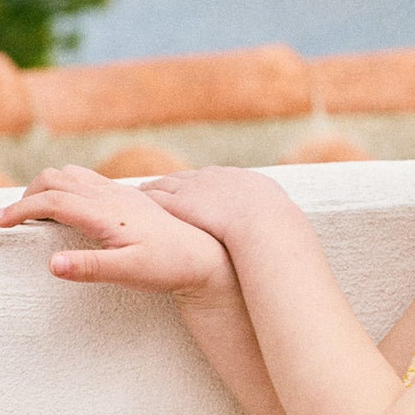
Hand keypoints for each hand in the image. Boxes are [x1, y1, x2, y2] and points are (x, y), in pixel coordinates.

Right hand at [0, 166, 230, 293]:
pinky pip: (85, 180)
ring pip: (70, 174)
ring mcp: (118, 192)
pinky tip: (65, 209)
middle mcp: (110, 195)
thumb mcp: (128, 274)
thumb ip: (90, 268)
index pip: (51, 200)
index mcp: (105, 212)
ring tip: (31, 213)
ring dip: (45, 187)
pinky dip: (63, 187)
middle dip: (26, 194)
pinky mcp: (126, 196)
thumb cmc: (168, 267)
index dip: (20, 210)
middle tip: (10, 219)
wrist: (203, 254)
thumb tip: (51, 264)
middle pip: (55, 178)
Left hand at [138, 165, 299, 244]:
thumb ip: (275, 224)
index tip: (189, 189)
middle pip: (185, 178)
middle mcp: (215, 179)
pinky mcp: (179, 202)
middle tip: (156, 186)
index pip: (213, 180)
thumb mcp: (280, 220)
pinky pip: (154, 198)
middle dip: (172, 182)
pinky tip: (128, 204)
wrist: (266, 224)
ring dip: (150, 189)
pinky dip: (141, 199)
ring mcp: (196, 189)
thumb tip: (285, 236)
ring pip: (164, 185)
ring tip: (136, 193)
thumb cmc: (278, 230)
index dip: (198, 186)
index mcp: (239, 181)